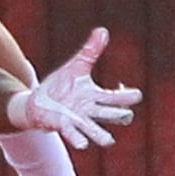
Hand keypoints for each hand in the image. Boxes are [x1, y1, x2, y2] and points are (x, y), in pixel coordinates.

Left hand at [6, 27, 140, 150]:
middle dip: (117, 115)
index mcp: (95, 97)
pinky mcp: (62, 125)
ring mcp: (77, 120)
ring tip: (109, 141)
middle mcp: (89, 111)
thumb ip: (91, 50)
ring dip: (101, 136)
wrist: (37, 101)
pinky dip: (77, 138)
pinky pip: (72, 134)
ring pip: (93, 130)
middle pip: (108, 115)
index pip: (115, 98)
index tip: (136, 95)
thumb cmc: (61, 86)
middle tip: (126, 115)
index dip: (126, 97)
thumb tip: (103, 30)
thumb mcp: (77, 65)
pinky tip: (82, 144)